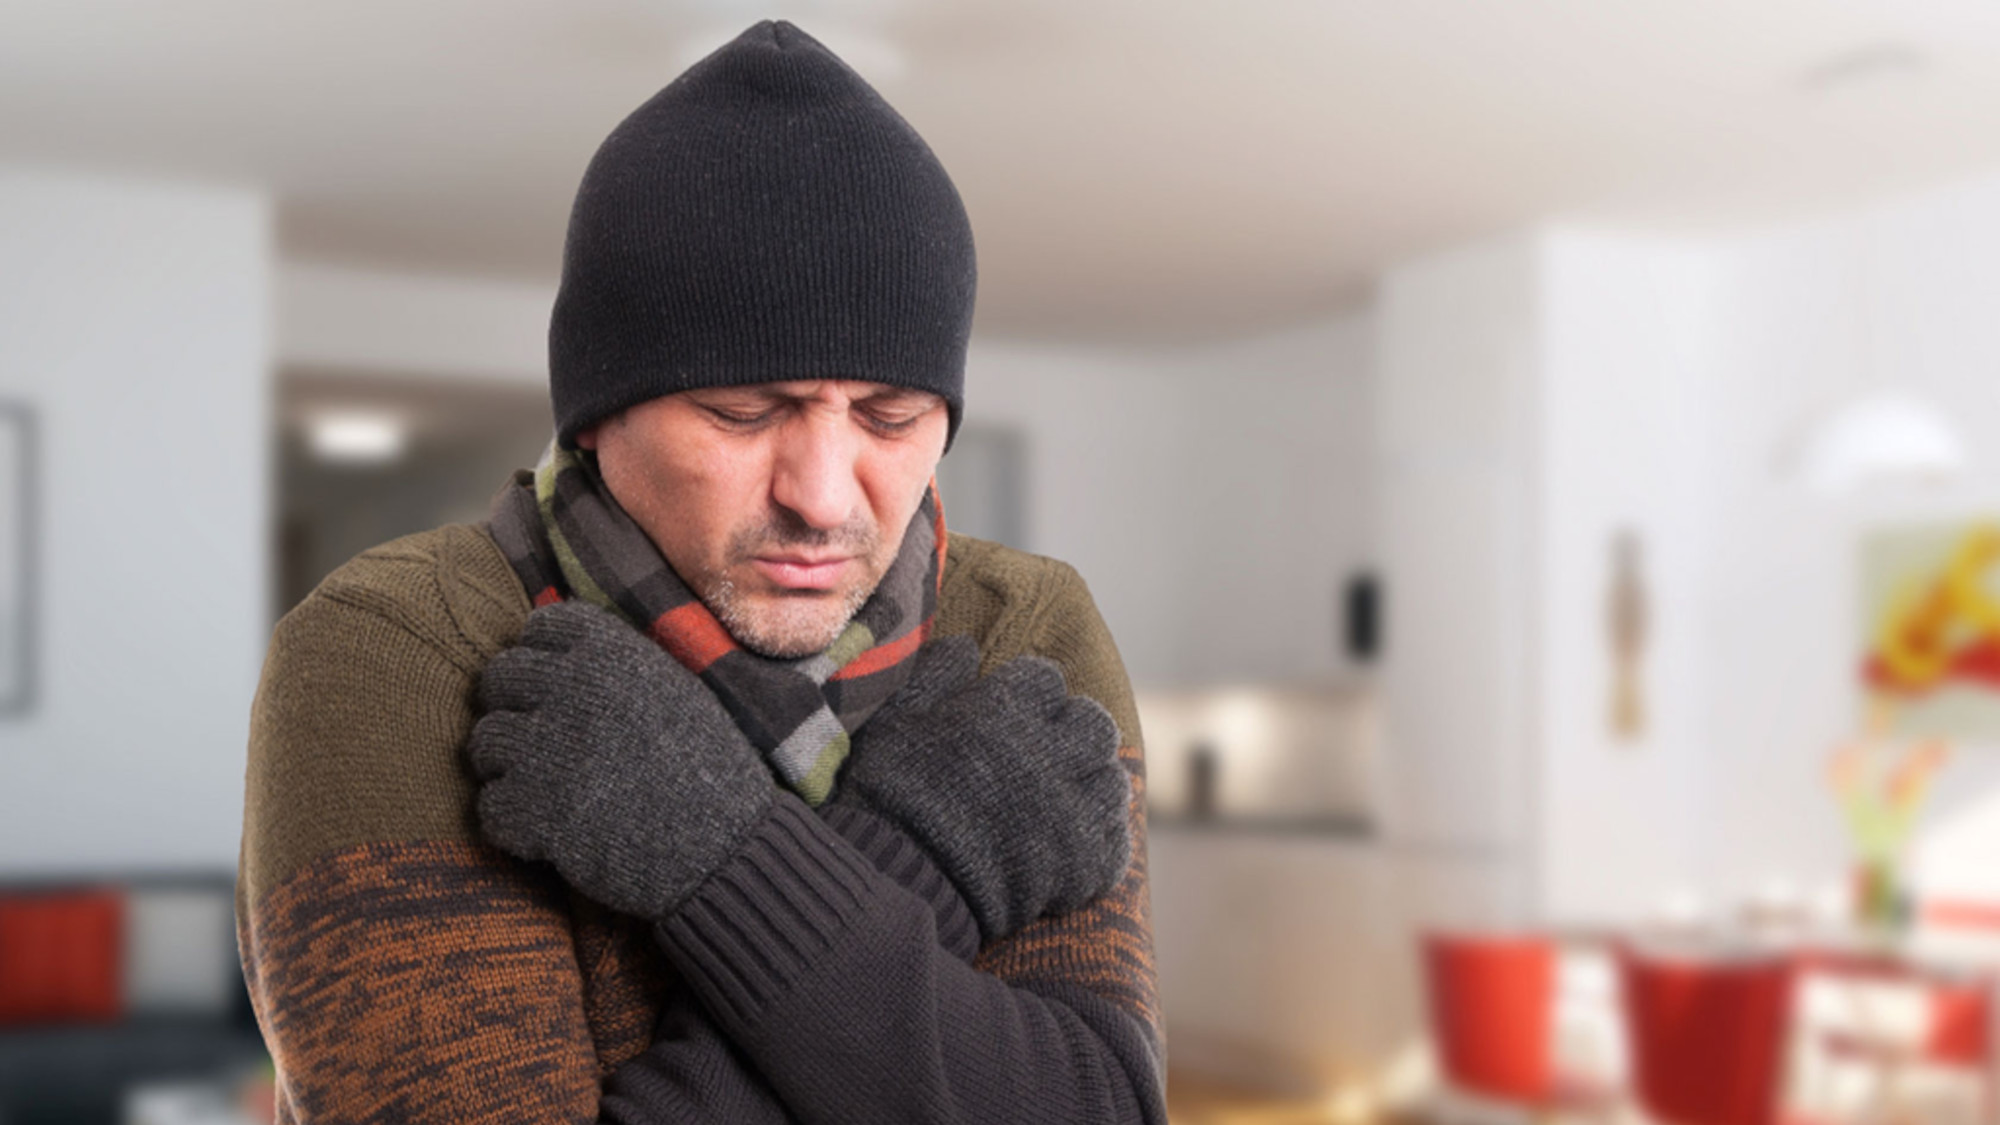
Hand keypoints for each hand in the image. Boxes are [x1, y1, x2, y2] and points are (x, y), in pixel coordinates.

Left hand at [469, 600, 772, 920]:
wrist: (726, 848)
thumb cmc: (709, 771)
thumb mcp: (676, 692)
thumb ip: (619, 667)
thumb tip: (562, 654)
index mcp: (613, 654)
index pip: (542, 626)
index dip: (539, 654)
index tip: (551, 683)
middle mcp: (573, 689)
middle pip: (499, 678)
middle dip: (512, 708)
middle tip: (538, 741)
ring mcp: (549, 750)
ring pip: (484, 742)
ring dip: (506, 767)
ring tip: (543, 789)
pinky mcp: (536, 810)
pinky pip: (489, 807)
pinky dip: (513, 824)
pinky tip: (547, 831)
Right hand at [829, 635, 1131, 939]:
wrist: (901, 877)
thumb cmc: (890, 793)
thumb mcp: (893, 720)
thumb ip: (934, 675)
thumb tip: (966, 645)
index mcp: (1008, 709)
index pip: (1045, 678)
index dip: (1028, 693)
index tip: (1011, 712)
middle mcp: (1051, 752)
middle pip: (1093, 723)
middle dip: (1073, 732)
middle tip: (1046, 753)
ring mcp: (1072, 809)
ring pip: (1112, 780)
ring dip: (1091, 785)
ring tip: (1063, 799)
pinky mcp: (1082, 862)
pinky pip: (1115, 842)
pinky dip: (1099, 841)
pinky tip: (1072, 844)